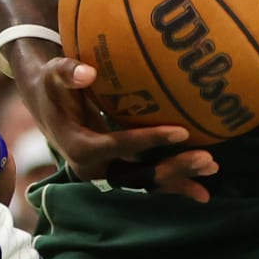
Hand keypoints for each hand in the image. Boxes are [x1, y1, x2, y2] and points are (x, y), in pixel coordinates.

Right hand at [9, 41, 218, 202]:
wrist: (47, 107)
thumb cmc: (54, 86)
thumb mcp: (54, 75)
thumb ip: (67, 71)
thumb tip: (87, 72)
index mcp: (80, 147)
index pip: (120, 145)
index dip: (151, 139)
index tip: (182, 131)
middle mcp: (94, 169)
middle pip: (138, 175)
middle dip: (173, 169)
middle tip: (207, 158)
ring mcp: (107, 173)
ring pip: (146, 182)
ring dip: (179, 178)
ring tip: (212, 168)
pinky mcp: (117, 171)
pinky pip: (147, 181)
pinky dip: (173, 183)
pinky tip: (202, 188)